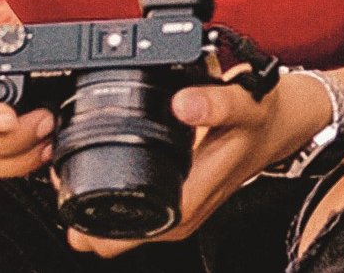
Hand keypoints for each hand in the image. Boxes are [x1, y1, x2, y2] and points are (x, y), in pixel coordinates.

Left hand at [62, 76, 334, 256]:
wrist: (279, 125)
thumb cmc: (261, 119)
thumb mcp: (245, 103)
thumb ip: (216, 102)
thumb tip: (184, 103)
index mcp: (187, 202)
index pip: (118, 236)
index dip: (82, 218)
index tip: (67, 185)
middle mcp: (177, 217)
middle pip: (107, 240)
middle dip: (78, 213)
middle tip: (65, 171)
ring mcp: (173, 213)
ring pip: (114, 229)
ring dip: (90, 207)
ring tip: (76, 168)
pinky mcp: (172, 203)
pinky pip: (128, 214)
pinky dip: (108, 199)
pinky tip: (101, 170)